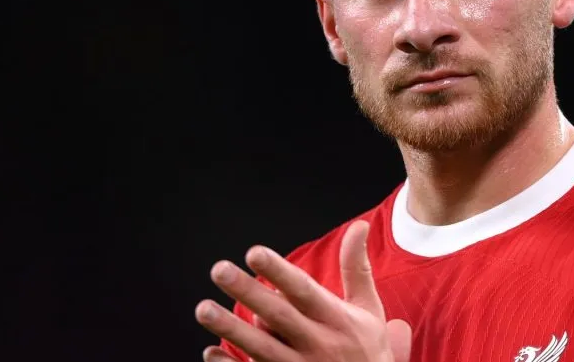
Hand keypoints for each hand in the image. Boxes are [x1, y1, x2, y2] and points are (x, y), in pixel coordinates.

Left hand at [195, 221, 411, 361]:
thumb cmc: (368, 350)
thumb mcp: (368, 308)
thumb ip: (356, 267)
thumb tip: (359, 225)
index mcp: (336, 319)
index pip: (304, 291)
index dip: (279, 272)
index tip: (254, 253)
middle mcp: (317, 344)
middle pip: (278, 315)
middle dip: (247, 292)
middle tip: (220, 270)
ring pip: (260, 348)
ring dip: (231, 329)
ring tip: (204, 309)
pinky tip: (211, 351)